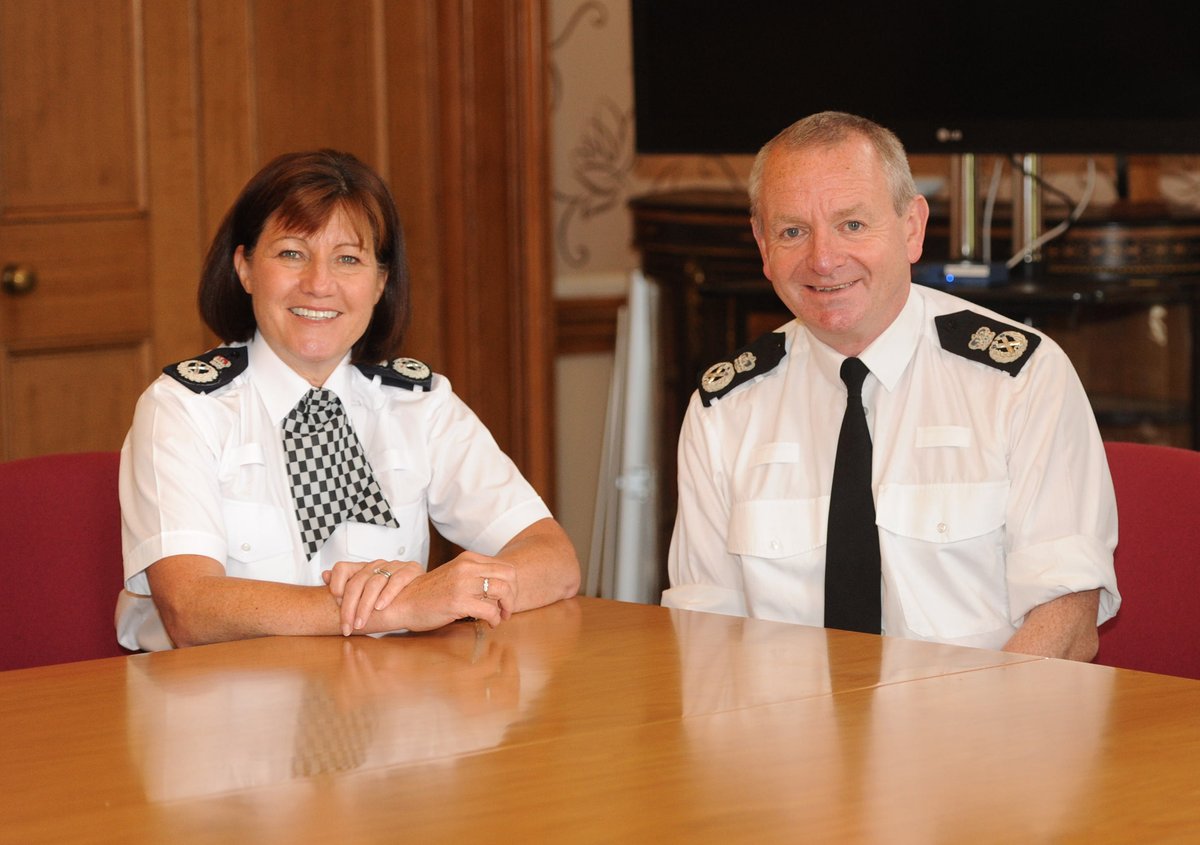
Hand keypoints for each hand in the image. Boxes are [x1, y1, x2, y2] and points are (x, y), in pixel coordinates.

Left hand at [323, 559, 421, 635]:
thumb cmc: (398, 598)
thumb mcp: (371, 594)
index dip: (336, 582)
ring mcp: (396, 566)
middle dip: (349, 606)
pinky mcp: (412, 570)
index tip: (335, 600)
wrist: (430, 596)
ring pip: (375, 582)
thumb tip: (324, 575)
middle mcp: (379, 565)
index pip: (343, 567)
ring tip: (361, 623)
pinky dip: (387, 594)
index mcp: (367, 568)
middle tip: (347, 627)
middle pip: (357, 581)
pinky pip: (397, 580)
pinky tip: (381, 608)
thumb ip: (349, 586)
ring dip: (365, 605)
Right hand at [381, 552, 518, 632]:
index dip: (512, 585)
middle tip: (507, 610)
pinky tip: (489, 623)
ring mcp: (462, 584)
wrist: (403, 603)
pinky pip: (489, 610)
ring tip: (499, 617)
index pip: (506, 567)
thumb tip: (501, 586)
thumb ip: (475, 575)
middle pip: (510, 577)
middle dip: (513, 596)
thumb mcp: (455, 575)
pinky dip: (494, 619)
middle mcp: (467, 567)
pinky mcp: (458, 602)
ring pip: (503, 591)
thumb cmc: (430, 593)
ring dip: (506, 608)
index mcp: (468, 559)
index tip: (506, 599)